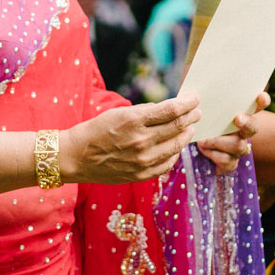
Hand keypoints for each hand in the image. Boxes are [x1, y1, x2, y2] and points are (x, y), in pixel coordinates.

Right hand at [63, 97, 198, 183]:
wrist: (77, 157)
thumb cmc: (97, 130)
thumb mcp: (120, 113)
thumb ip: (146, 112)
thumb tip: (169, 109)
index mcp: (134, 120)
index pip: (172, 110)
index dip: (188, 103)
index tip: (194, 99)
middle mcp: (141, 140)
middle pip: (178, 126)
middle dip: (191, 116)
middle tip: (197, 112)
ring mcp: (142, 160)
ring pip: (176, 145)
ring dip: (187, 134)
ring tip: (189, 128)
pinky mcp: (141, 175)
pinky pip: (167, 163)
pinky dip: (175, 153)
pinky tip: (176, 147)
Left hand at [197, 92, 267, 176]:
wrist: (190, 145)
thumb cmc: (198, 122)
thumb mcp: (199, 108)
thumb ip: (203, 97)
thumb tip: (198, 84)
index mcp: (239, 114)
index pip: (256, 105)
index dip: (262, 101)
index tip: (261, 96)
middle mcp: (242, 132)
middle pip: (253, 127)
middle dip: (247, 123)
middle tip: (237, 118)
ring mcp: (237, 149)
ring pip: (239, 146)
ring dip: (219, 142)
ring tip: (203, 140)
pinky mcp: (229, 163)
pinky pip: (228, 162)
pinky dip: (214, 156)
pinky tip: (204, 151)